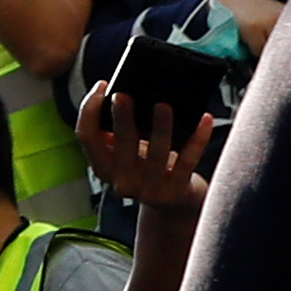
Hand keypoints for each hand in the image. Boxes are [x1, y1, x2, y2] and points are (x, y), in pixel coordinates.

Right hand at [75, 80, 221, 212]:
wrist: (174, 204)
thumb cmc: (149, 169)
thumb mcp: (126, 154)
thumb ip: (118, 134)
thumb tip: (121, 95)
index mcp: (104, 166)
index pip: (86, 136)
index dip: (89, 109)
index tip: (102, 86)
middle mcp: (123, 180)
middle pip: (120, 144)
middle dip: (121, 118)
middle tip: (124, 95)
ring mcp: (150, 188)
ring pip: (156, 153)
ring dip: (160, 127)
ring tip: (164, 105)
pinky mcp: (176, 190)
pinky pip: (188, 160)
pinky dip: (197, 138)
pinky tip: (204, 119)